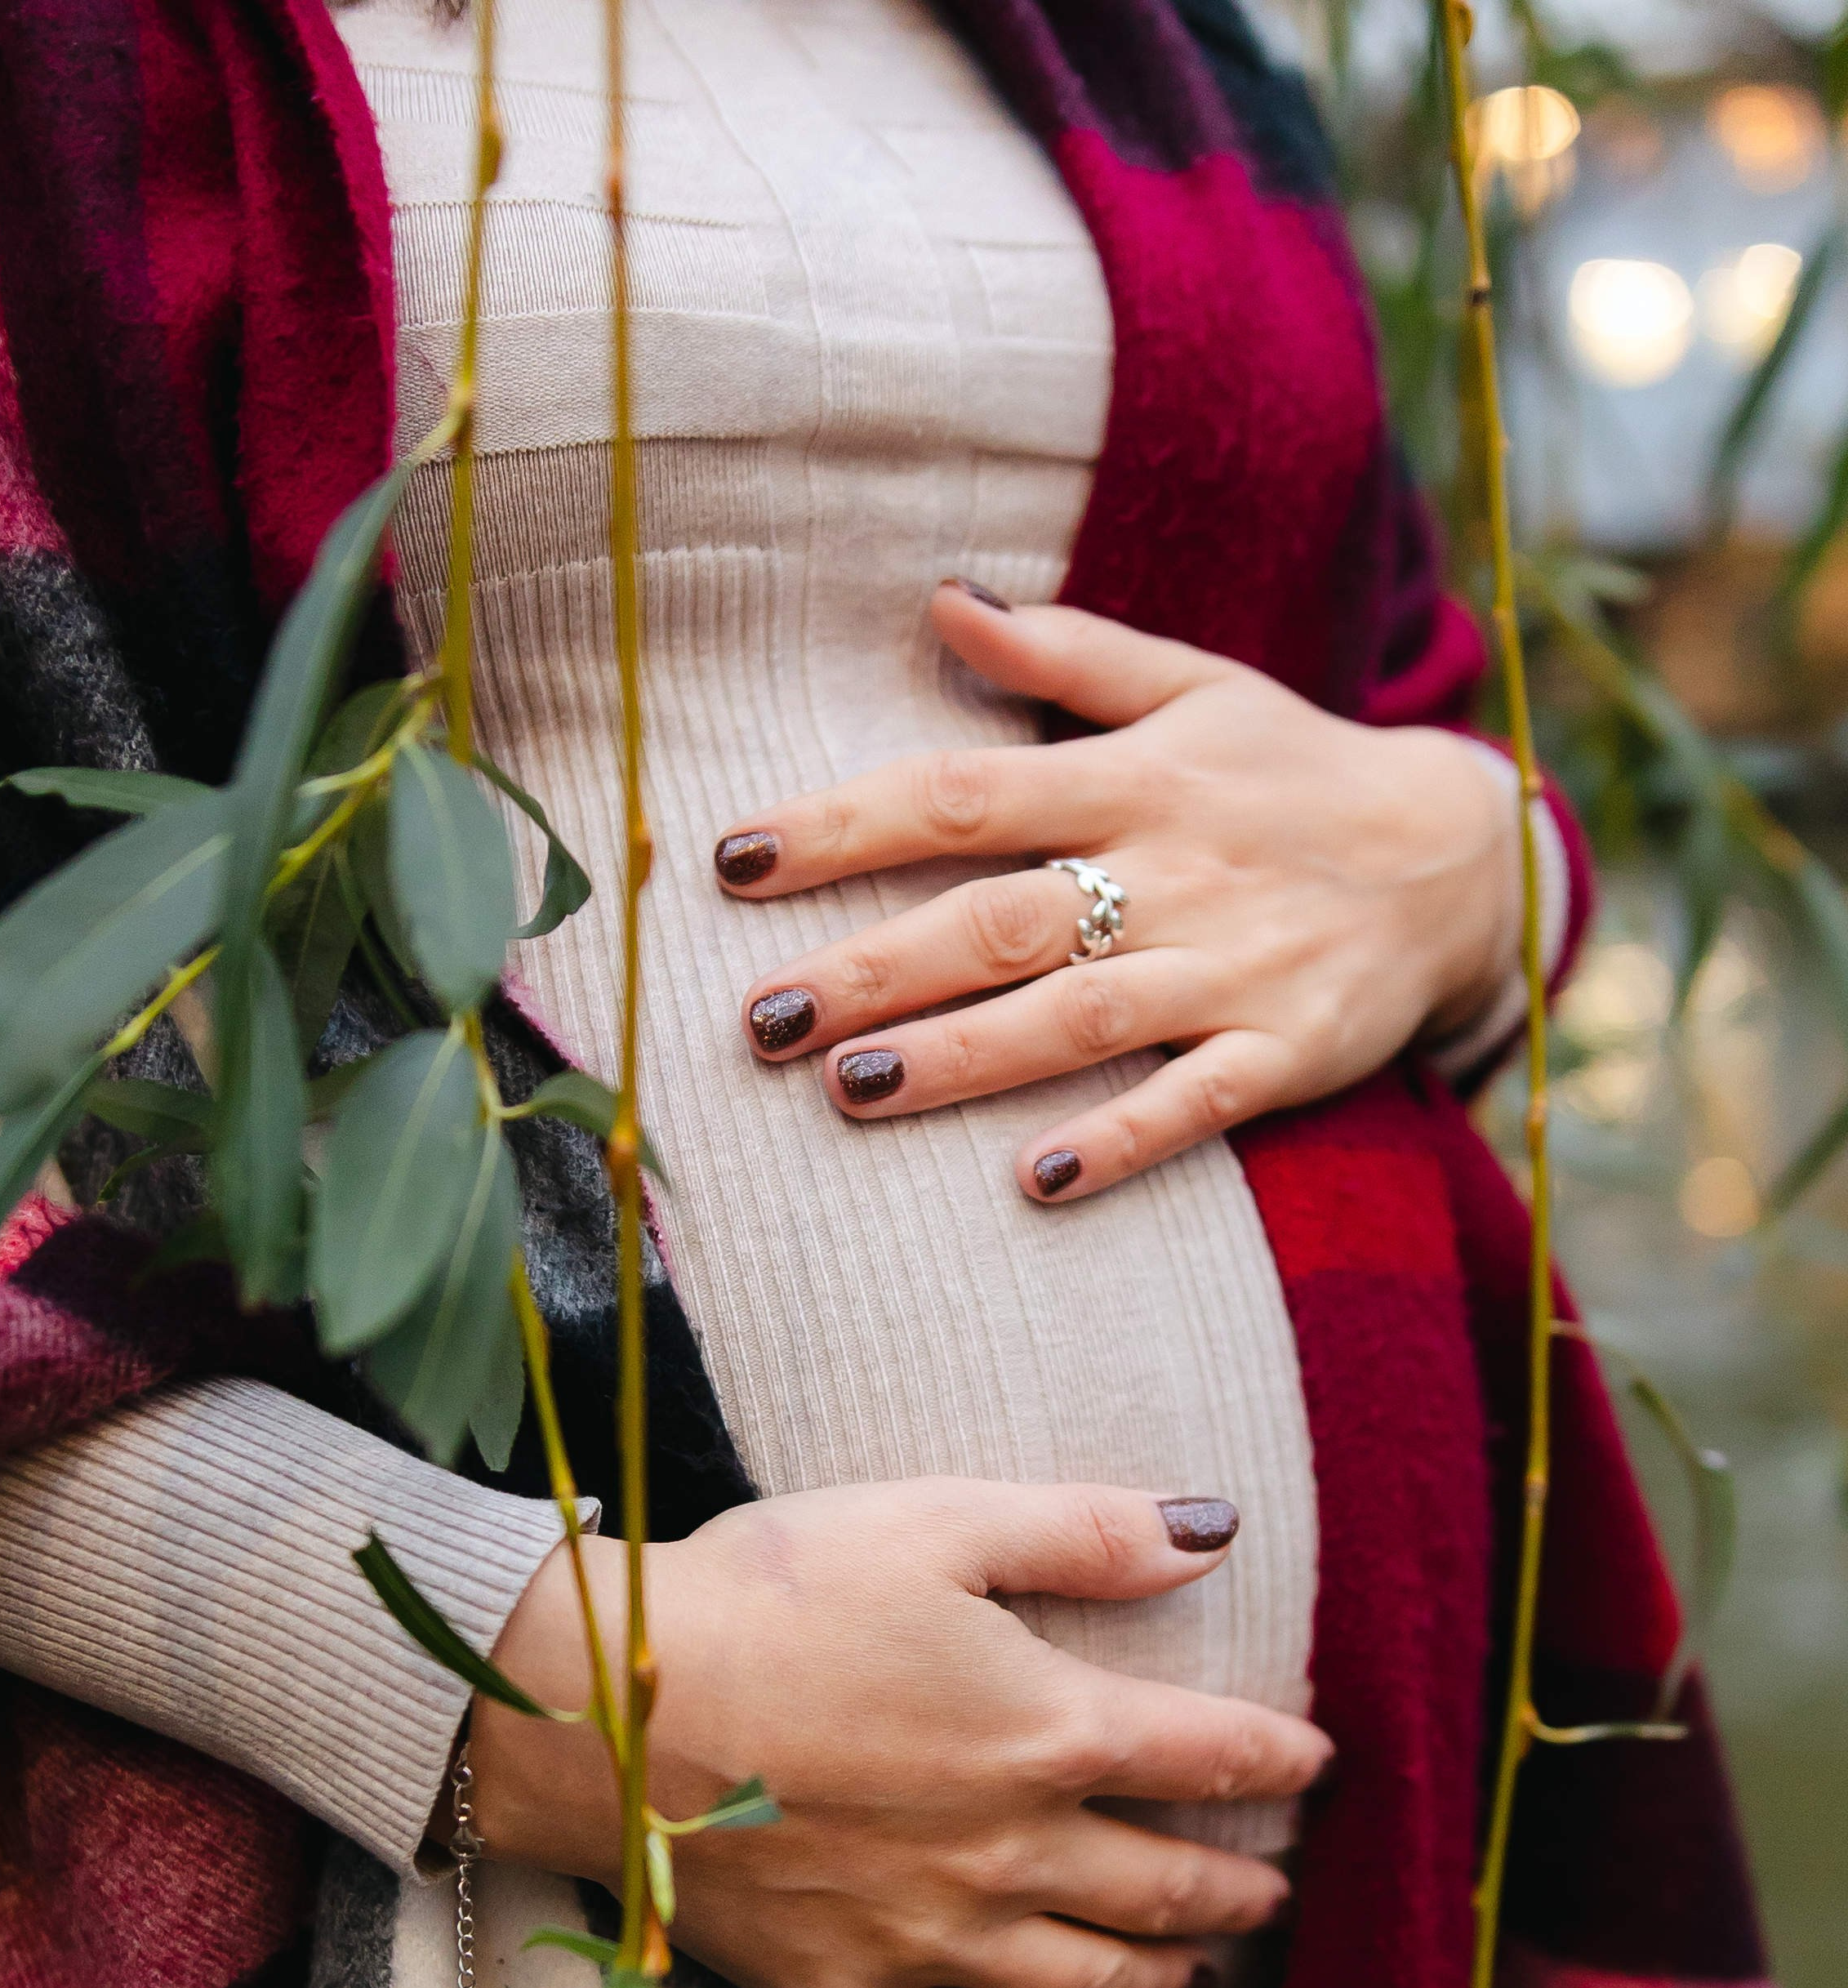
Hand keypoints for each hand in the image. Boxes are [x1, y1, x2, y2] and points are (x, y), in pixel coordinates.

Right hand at [467, 1478, 1329, 1987]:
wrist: (606, 1713)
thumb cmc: (770, 1596)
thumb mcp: (935, 1522)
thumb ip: (1085, 1532)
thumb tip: (1217, 1528)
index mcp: (1048, 1732)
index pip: (1210, 1757)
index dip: (1278, 1761)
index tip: (1317, 1766)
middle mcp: (1013, 1854)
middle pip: (1167, 1891)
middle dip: (1238, 1893)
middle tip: (1273, 1893)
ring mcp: (931, 1938)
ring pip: (1087, 1984)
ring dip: (1160, 1981)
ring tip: (1195, 1977)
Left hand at [721, 584, 1520, 1201]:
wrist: (1462, 859)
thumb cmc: (1292, 772)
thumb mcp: (1195, 686)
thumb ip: (1065, 653)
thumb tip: (940, 598)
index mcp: (1135, 777)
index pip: (964, 793)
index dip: (846, 823)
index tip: (734, 857)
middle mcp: (1173, 870)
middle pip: (999, 918)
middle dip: (872, 968)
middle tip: (758, 1016)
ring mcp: (1232, 967)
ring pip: (1080, 1016)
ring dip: (963, 1058)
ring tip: (849, 1089)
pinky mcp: (1287, 1052)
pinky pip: (1195, 1104)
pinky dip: (1119, 1141)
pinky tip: (1033, 1180)